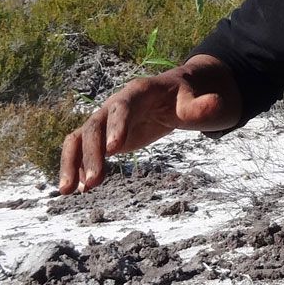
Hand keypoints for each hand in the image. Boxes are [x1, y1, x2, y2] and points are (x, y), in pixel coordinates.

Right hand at [56, 57, 236, 193]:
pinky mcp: (102, 135)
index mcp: (137, 93)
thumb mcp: (197, 103)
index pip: (123, 107)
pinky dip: (75, 167)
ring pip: (80, 138)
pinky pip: (82, 149)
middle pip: (95, 125)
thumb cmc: (186, 98)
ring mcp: (105, 120)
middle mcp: (114, 104)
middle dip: (92, 155)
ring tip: (68, 191)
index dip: (116, 125)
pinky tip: (74, 190)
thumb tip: (215, 104)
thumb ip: (201, 106)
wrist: (174, 95)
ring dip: (72, 163)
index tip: (114, 150)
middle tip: (93, 183)